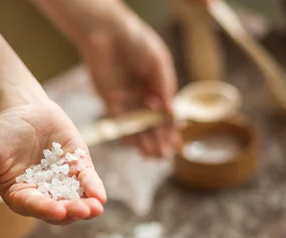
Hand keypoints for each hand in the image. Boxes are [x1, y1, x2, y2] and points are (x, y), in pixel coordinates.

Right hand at [0, 100, 106, 225]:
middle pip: (59, 208)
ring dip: (87, 206)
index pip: (34, 207)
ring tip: (95, 209)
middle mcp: (44, 194)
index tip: (57, 211)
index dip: (46, 210)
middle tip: (82, 211)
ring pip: (77, 199)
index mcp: (21, 197)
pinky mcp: (79, 167)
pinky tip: (100, 197)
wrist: (21, 108)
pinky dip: (94, 188)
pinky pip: (88, 180)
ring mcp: (63, 181)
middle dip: (71, 211)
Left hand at [78, 10, 179, 156]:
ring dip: (144, 141)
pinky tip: (134, 145)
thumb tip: (171, 112)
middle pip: (152, 123)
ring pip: (137, 125)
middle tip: (163, 156)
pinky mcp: (110, 99)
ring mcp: (127, 98)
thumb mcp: (158, 62)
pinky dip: (127, 133)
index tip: (177, 145)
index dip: (172, 130)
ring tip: (151, 156)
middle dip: (159, 140)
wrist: (108, 32)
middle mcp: (143, 94)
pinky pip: (120, 121)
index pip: (167, 112)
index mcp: (158, 85)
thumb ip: (164, 86)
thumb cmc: (137, 41)